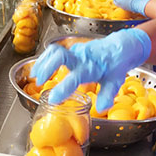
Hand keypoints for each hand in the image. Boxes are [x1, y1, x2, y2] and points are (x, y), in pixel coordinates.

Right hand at [31, 29, 151, 110]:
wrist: (121, 47)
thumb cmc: (115, 66)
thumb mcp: (114, 82)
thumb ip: (107, 95)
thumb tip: (101, 108)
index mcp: (91, 68)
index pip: (75, 77)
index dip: (63, 88)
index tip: (53, 99)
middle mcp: (81, 57)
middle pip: (60, 56)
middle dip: (46, 68)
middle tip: (39, 83)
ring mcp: (75, 51)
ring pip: (54, 51)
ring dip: (42, 63)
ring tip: (34, 76)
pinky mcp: (71, 49)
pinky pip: (54, 51)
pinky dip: (44, 60)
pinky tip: (38, 69)